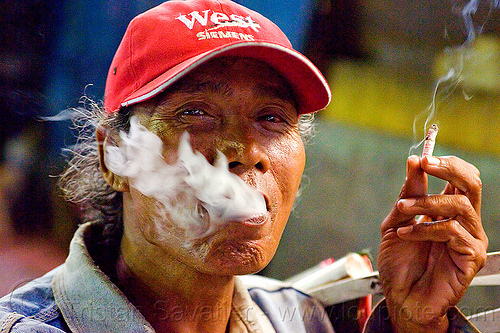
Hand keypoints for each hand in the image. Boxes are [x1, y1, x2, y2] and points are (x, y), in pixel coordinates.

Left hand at [378, 155, 487, 332]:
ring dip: (425, 202)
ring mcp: (470, 238)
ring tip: (402, 210)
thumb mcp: (397, 220)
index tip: (423, 157)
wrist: (400, 296)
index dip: (446, 163)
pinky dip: (424, 228)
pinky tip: (407, 236)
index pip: (460, 177)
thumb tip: (414, 161)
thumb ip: (408, 193)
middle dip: (449, 168)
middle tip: (426, 164)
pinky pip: (452, 230)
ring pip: (458, 205)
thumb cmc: (400, 262)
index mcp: (448, 210)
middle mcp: (463, 221)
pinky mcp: (472, 256)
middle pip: (472, 183)